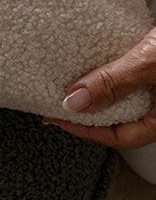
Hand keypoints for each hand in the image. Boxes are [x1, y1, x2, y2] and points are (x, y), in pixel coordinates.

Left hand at [44, 26, 155, 148]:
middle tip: (56, 100)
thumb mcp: (149, 64)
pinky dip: (112, 73)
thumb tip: (75, 101)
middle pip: (119, 119)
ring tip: (71, 81)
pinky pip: (132, 79)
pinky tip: (97, 62)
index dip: (82, 129)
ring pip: (125, 99)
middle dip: (88, 111)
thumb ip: (114, 83)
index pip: (116, 137)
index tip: (54, 116)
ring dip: (99, 91)